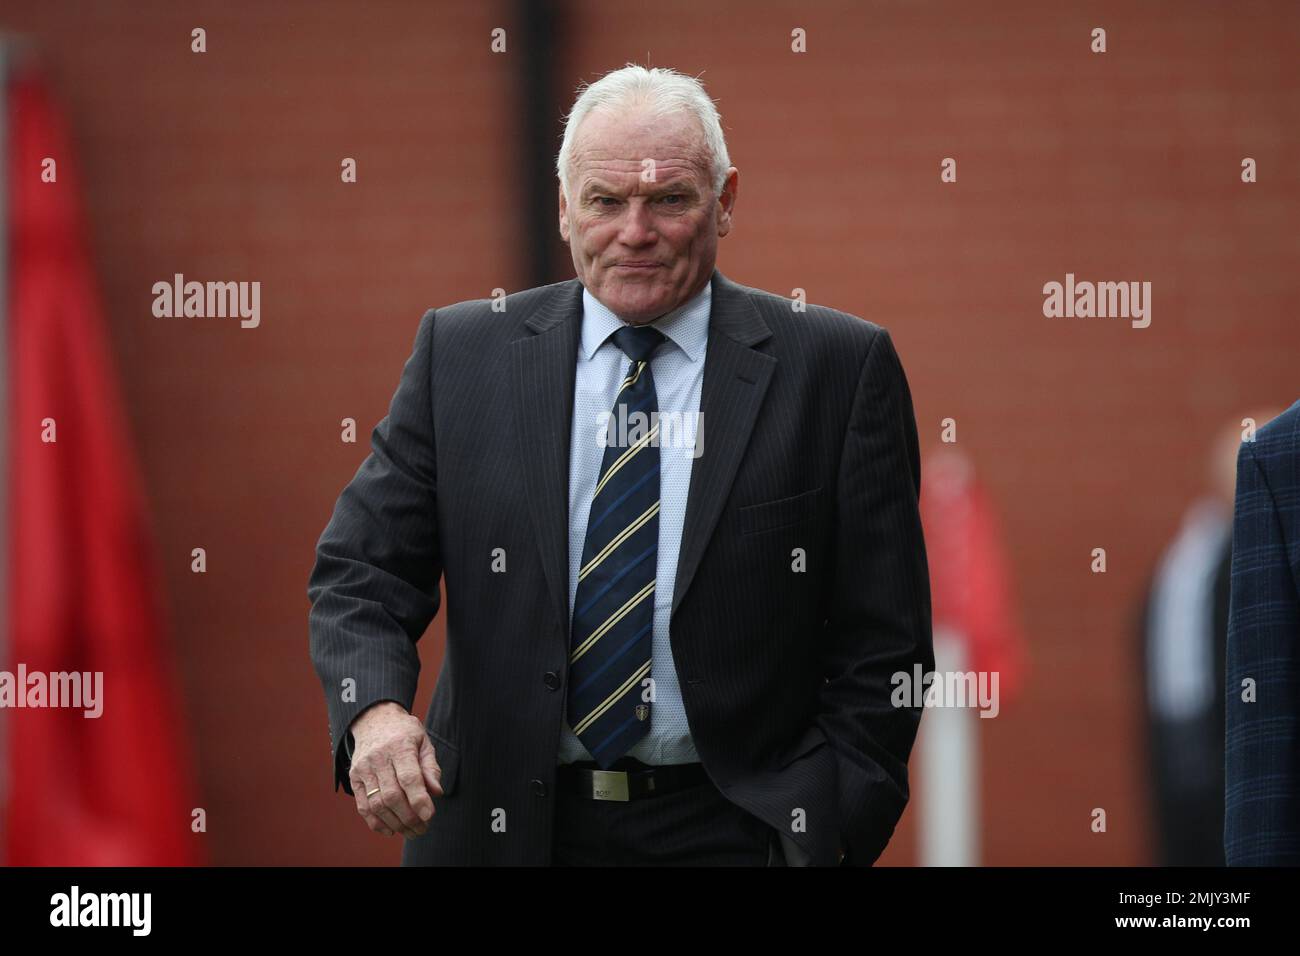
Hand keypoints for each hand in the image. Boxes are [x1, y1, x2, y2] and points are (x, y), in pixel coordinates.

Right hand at [347, 702, 443, 838]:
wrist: (374, 719)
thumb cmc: (404, 733)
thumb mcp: (423, 742)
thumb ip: (430, 767)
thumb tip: (437, 793)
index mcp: (400, 746)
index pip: (409, 778)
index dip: (419, 800)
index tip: (429, 816)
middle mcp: (379, 758)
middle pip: (392, 796)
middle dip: (409, 817)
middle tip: (422, 829)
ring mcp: (363, 769)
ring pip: (377, 804)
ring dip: (395, 823)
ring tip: (410, 832)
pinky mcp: (354, 778)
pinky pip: (363, 806)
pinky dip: (376, 823)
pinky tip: (391, 830)